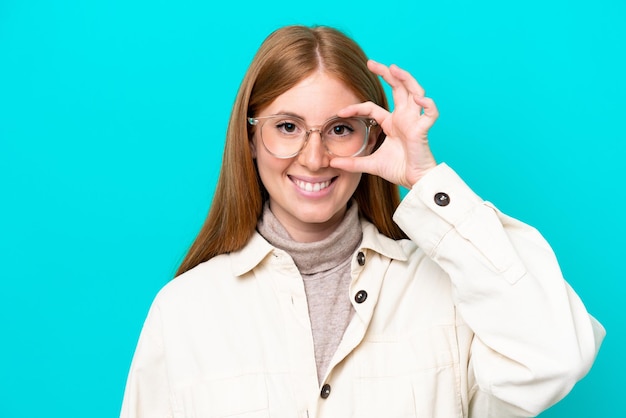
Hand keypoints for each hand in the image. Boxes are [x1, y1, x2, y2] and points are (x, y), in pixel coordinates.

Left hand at [330, 60, 438, 188]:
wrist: (415, 181)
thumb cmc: (398, 170)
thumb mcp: (370, 164)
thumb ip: (352, 163)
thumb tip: (332, 163)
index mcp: (392, 123)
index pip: (372, 108)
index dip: (356, 107)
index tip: (340, 112)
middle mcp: (403, 118)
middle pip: (398, 88)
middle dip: (386, 74)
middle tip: (371, 63)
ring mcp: (414, 121)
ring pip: (415, 92)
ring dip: (406, 79)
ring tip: (394, 68)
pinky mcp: (423, 130)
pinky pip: (430, 113)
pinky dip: (427, 105)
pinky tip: (419, 100)